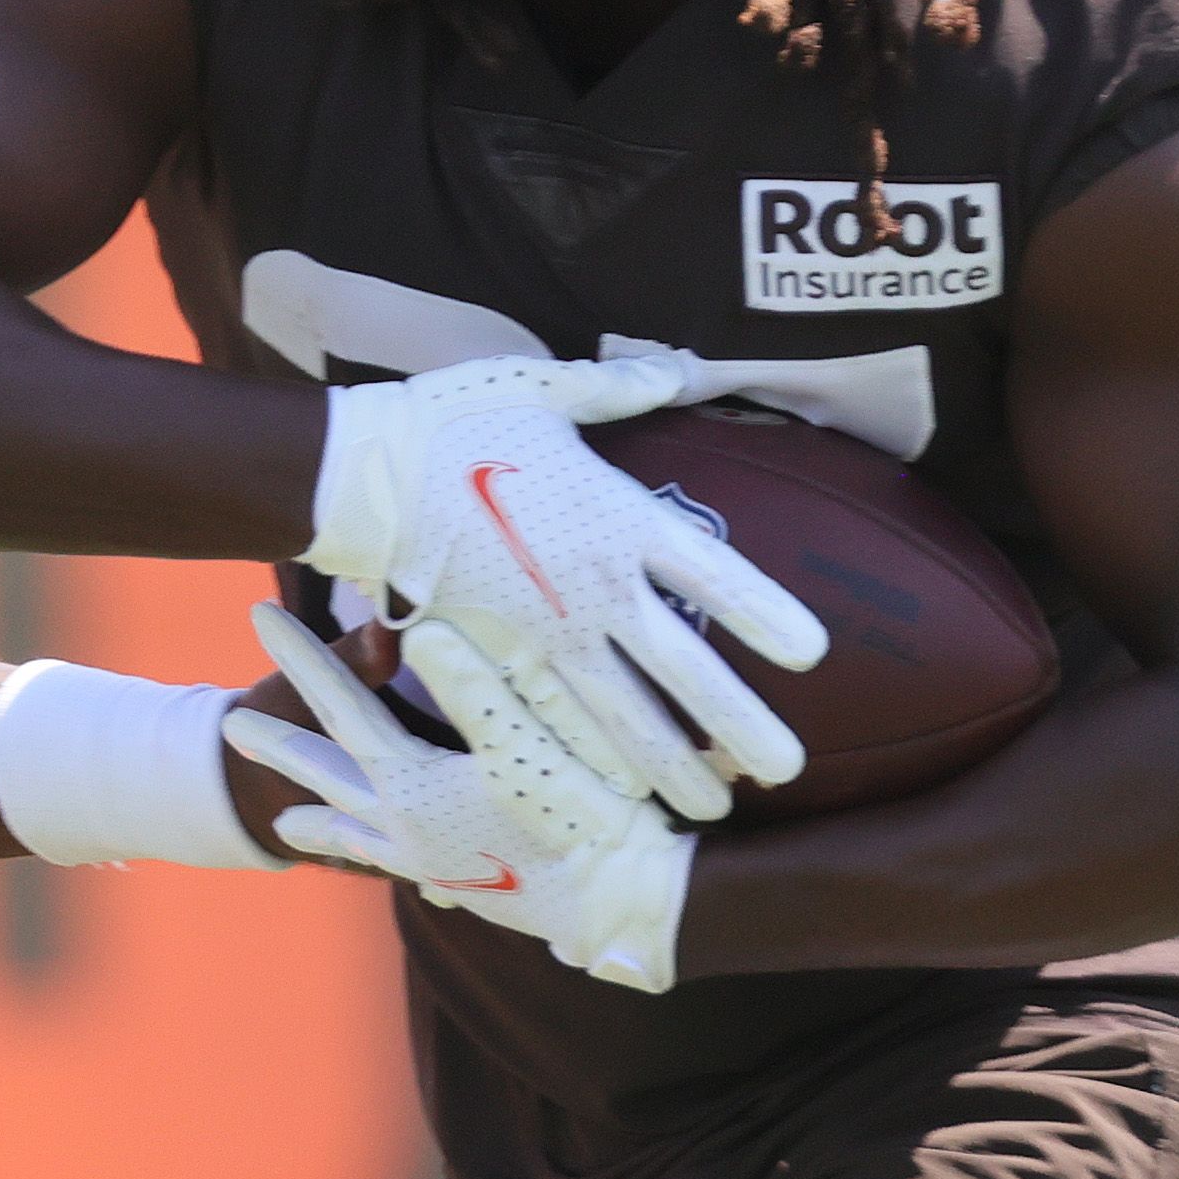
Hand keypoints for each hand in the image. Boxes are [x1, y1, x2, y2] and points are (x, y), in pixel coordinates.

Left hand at [225, 603, 694, 993]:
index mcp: (412, 786)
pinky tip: (388, 859)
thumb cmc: (584, 817)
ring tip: (285, 821)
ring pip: (357, 834)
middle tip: (229, 724)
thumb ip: (471, 686)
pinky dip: (375, 857)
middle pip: (328, 775)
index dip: (301, 655)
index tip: (257, 611)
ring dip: (319, 815)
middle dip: (280, 745)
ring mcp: (431, 864)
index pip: (340, 706)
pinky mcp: (463, 887)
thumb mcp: (526, 743)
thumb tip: (417, 630)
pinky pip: (398, 867)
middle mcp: (407, 829)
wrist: (627, 910)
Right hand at [303, 355, 824, 821]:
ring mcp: (543, 632)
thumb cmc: (455, 422)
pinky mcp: (494, 658)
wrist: (367, 475)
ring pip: (621, 718)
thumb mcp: (541, 390)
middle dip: (739, 724)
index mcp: (617, 518)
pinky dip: (588, 767)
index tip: (812, 653)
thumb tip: (673, 368)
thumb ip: (617, 389)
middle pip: (682, 671)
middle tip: (788, 770)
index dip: (765, 615)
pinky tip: (617, 799)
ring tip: (712, 810)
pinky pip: (549, 725)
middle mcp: (592, 587)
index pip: (713, 575)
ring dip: (669, 768)